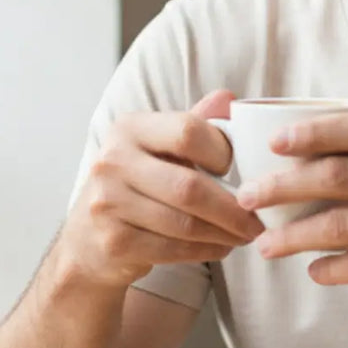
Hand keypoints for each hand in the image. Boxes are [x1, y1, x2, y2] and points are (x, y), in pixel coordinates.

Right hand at [60, 89, 264, 289]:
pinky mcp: (113, 242)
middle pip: (189, 186)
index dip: (223, 151)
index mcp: (130, 128)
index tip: (241, 170)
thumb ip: (194, 123)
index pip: (188, 131)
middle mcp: (112, 161)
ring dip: (225, 233)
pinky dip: (206, 250)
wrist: (88, 236)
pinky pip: (173, 249)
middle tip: (258, 218)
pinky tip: (222, 247)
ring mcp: (108, 204)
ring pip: (185, 223)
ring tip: (247, 234)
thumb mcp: (160, 145)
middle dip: (233, 207)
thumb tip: (228, 98)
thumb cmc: (138, 182)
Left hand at [238, 113, 347, 316]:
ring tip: (264, 244)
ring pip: (339, 223)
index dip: (312, 132)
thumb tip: (317, 159)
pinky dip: (331, 269)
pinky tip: (312, 271)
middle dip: (283, 185)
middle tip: (248, 196)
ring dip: (294, 235)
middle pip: (336, 174)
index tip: (274, 142)